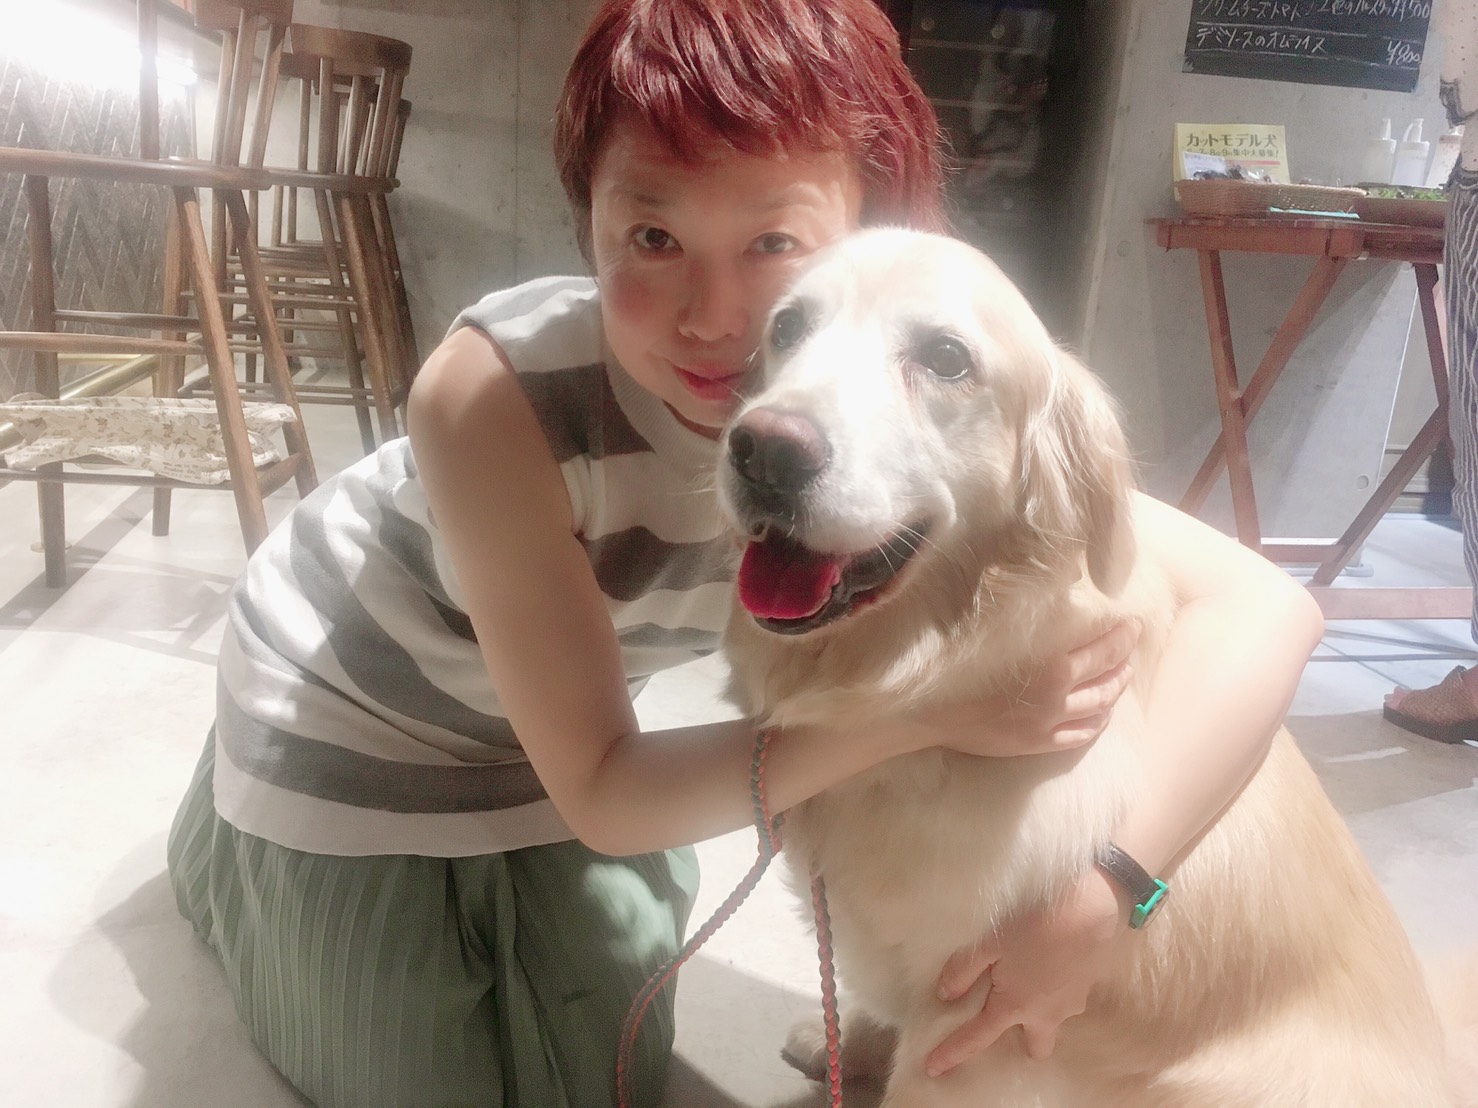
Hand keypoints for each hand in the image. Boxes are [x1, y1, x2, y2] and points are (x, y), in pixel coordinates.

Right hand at [918, 619, 1138, 757]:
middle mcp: (1057, 697)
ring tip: (1124, 677)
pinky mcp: (1038, 744)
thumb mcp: (993, 626)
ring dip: (1115, 691)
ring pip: (1098, 709)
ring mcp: (1049, 724)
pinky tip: (1104, 713)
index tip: (1134, 624)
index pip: (1102, 650)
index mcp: (1050, 666)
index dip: (1122, 637)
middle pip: (1106, 679)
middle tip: (1133, 647)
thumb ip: (1028, 608)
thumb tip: (1062, 581)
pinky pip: (1081, 736)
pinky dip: (1099, 723)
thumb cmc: (956, 662)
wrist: (929, 709)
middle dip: (1124, 661)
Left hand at [925, 868, 1127, 1075]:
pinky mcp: (1089, 986)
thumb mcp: (988, 941)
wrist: (1092, 905)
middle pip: (1034, 1047)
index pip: (977, 1038)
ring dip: (1039, 1013)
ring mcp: (1072, 1002)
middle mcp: (1046, 1014)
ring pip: (1053, 1023)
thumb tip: (946, 995)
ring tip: (1027, 981)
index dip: (952, 1053)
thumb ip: (963, 970)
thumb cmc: (1034, 922)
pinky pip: (1066, 1000)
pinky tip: (1048, 965)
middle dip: (1020, 1041)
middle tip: (1003, 1016)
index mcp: (1015, 1006)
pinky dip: (1054, 991)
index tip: (933, 1068)